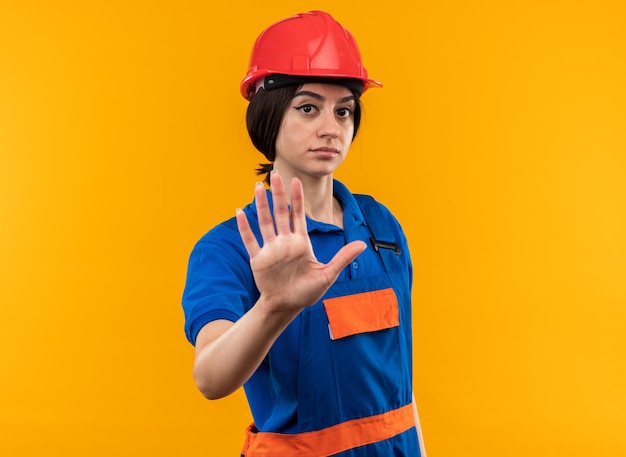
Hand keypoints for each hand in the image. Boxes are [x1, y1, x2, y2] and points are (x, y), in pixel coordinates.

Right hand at [236, 172, 365, 313]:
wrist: (287, 307)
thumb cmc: (307, 292)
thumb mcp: (328, 274)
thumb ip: (343, 258)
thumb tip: (363, 245)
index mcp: (301, 242)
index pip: (298, 215)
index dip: (297, 198)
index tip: (296, 180)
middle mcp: (284, 242)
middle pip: (280, 212)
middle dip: (279, 194)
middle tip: (275, 174)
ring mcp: (270, 249)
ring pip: (265, 222)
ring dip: (261, 205)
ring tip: (258, 187)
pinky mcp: (258, 259)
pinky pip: (250, 240)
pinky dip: (245, 227)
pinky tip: (240, 212)